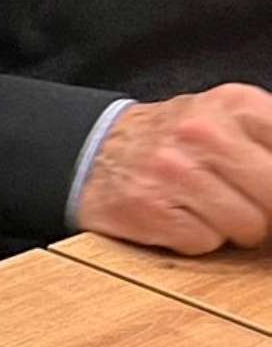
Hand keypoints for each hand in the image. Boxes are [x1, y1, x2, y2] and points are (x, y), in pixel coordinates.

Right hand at [74, 86, 271, 254]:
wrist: (92, 152)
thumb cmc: (175, 142)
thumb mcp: (229, 119)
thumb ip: (271, 142)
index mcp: (235, 104)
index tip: (267, 189)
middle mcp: (203, 132)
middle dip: (267, 210)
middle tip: (245, 202)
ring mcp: (173, 171)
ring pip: (247, 226)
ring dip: (232, 227)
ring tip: (207, 207)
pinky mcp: (148, 207)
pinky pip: (204, 242)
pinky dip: (196, 238)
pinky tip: (179, 216)